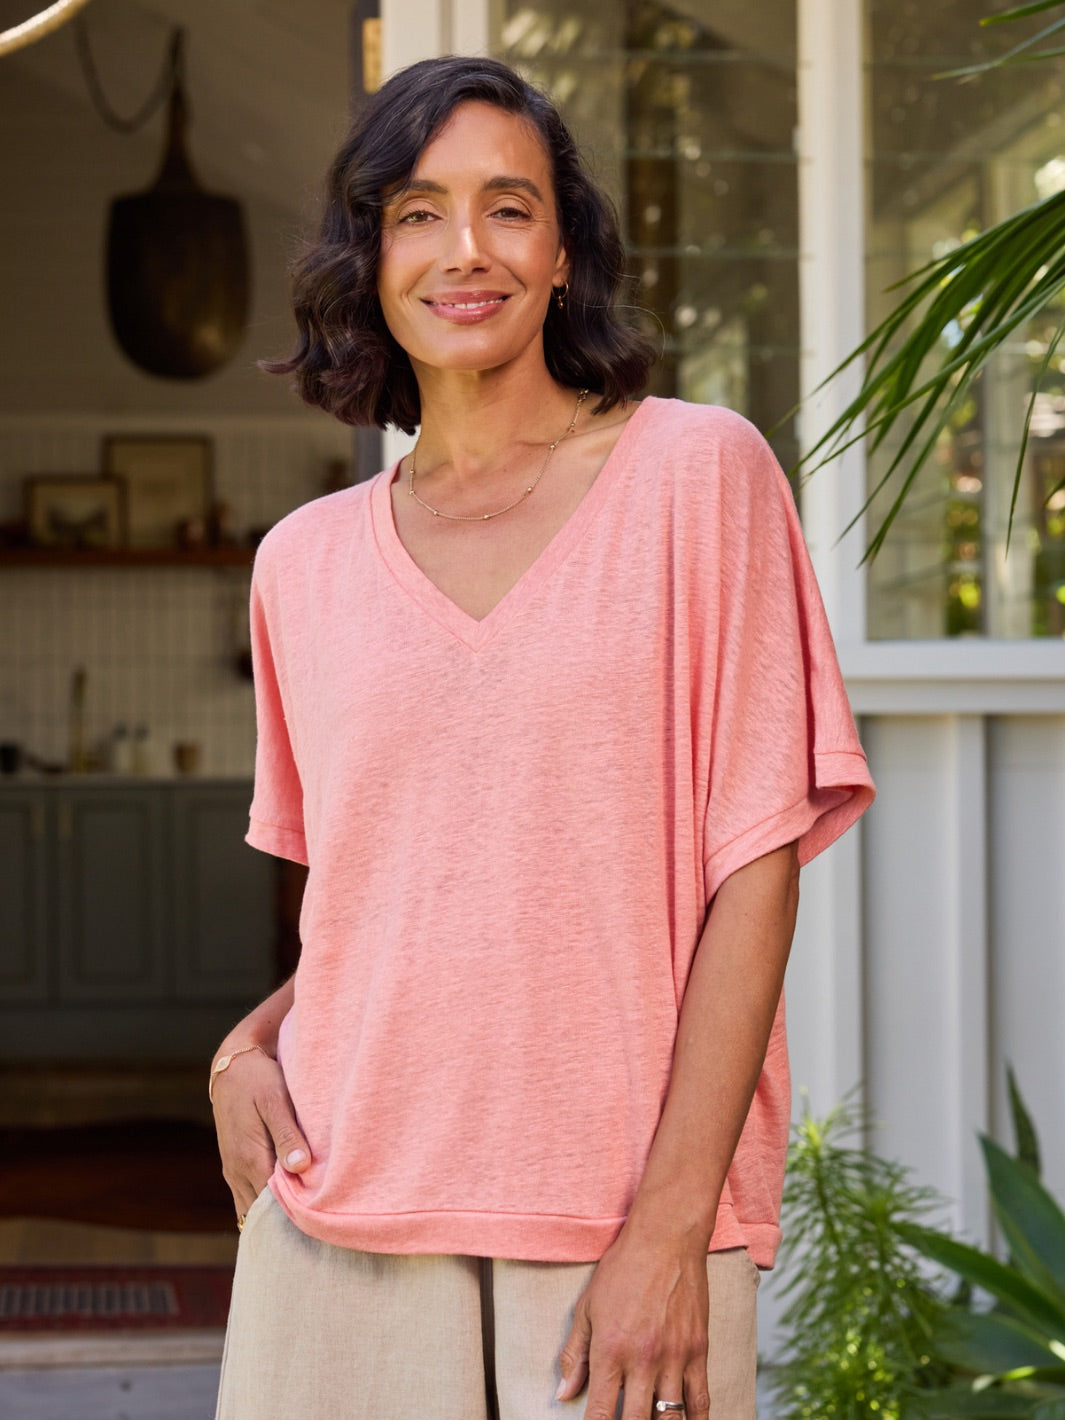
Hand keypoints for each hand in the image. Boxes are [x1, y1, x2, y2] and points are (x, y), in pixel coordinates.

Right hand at [211, 1047, 311, 1217]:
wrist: (231, 1067)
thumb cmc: (257, 1080)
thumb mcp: (274, 1099)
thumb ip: (286, 1134)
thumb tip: (300, 1167)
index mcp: (249, 1157)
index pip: (274, 1202)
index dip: (297, 1213)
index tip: (320, 1217)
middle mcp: (237, 1171)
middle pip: (263, 1211)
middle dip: (287, 1219)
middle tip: (317, 1225)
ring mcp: (233, 1171)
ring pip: (252, 1208)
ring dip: (275, 1214)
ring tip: (304, 1220)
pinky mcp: (234, 1167)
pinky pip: (246, 1198)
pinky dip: (263, 1205)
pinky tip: (284, 1206)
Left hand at [556, 1219, 710, 1419]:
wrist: (665, 1238)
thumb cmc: (622, 1270)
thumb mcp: (588, 1308)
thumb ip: (575, 1354)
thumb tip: (564, 1395)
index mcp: (610, 1350)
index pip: (600, 1413)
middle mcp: (642, 1360)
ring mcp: (674, 1357)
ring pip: (670, 1419)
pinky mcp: (698, 1351)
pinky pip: (700, 1400)